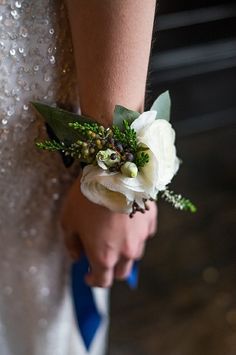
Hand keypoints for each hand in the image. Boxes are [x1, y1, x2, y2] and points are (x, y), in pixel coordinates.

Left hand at [60, 173, 156, 287]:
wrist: (113, 172)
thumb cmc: (86, 198)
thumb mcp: (68, 221)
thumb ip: (71, 244)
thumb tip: (77, 256)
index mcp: (104, 256)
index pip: (102, 281)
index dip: (93, 280)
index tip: (88, 275)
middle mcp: (126, 252)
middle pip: (122, 272)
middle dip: (111, 270)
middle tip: (101, 257)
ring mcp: (141, 237)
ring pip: (135, 254)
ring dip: (124, 252)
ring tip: (114, 235)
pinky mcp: (150, 220)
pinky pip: (145, 234)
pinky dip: (136, 234)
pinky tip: (128, 222)